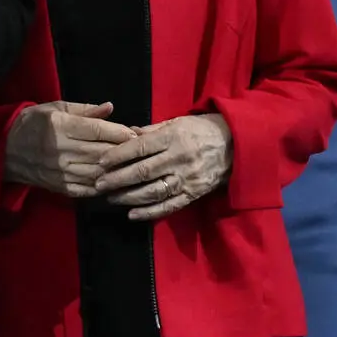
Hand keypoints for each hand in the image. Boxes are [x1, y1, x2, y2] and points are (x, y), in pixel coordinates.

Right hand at [1, 101, 137, 197]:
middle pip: (103, 152)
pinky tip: (112, 180)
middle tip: (140, 148)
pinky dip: (103, 185)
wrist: (3, 149)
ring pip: (99, 172)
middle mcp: (61, 149)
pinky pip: (88, 189)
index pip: (99, 130)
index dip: (121, 131)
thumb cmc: (31, 123)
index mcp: (60, 126)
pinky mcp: (59, 187)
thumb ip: (84, 109)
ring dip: (117, 170)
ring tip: (131, 165)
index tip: (136, 132)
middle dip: (124, 150)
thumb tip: (110, 108)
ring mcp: (60, 171)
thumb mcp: (55, 108)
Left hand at [96, 114, 233, 220]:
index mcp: (173, 137)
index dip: (118, 156)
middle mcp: (179, 158)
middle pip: (143, 172)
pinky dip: (150, 212)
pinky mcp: (194, 194)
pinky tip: (133, 214)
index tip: (100, 162)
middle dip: (117, 179)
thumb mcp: (178, 122)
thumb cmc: (202, 130)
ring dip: (129, 197)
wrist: (238, 145)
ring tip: (111, 198)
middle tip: (98, 184)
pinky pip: (170, 206)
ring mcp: (187, 178)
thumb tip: (127, 133)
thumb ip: (152, 130)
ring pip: (154, 191)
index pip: (140, 148)